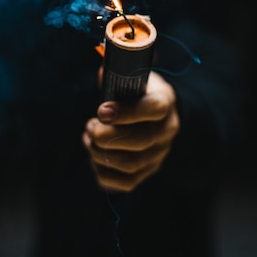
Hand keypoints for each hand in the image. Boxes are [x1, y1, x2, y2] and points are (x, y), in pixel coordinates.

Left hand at [81, 70, 179, 191]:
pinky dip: (102, 171)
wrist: (155, 115)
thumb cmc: (136, 92)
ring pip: (130, 164)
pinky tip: (94, 155)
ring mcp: (159, 154)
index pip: (154, 109)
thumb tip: (103, 73)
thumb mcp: (132, 77)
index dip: (126, 111)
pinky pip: (125, 183)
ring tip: (89, 137)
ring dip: (100, 153)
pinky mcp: (147, 171)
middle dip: (106, 135)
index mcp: (165, 101)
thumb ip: (117, 74)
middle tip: (90, 126)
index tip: (101, 110)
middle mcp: (167, 130)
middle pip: (139, 140)